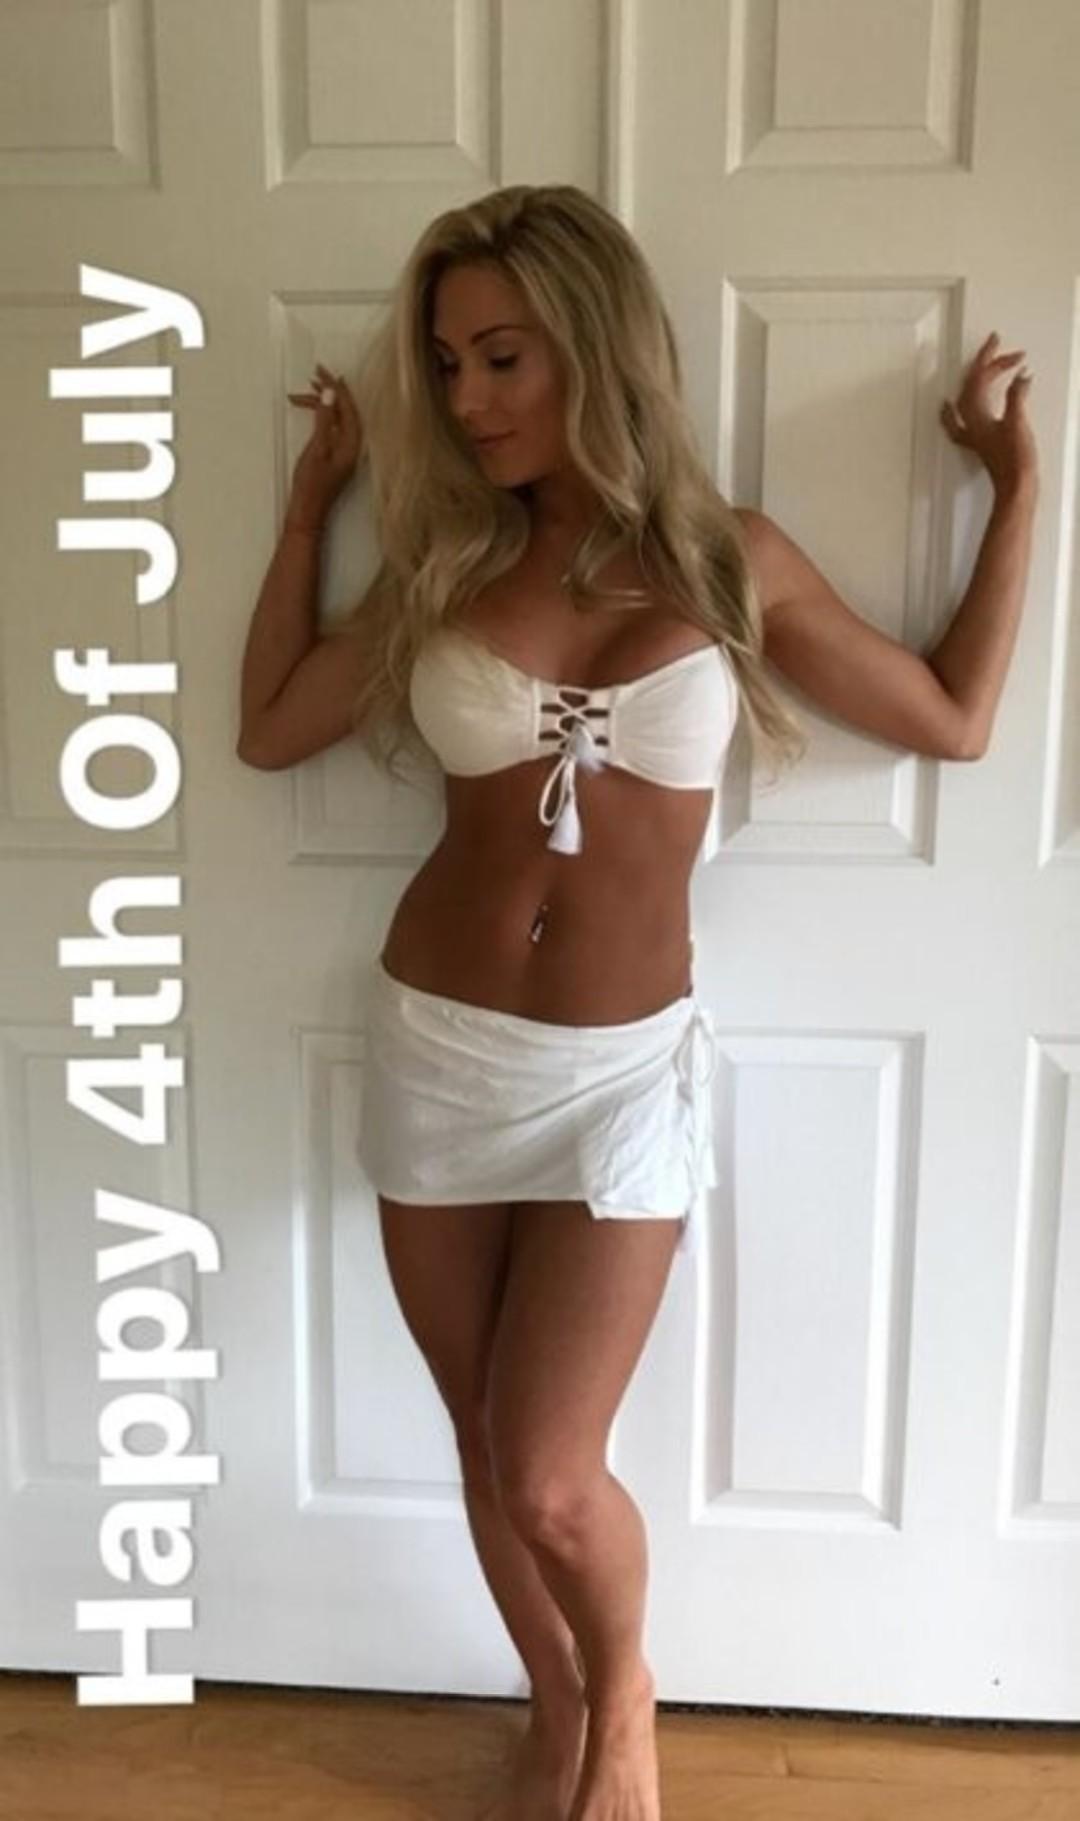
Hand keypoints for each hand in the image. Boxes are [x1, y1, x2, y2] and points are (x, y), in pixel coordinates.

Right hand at [285, 361, 364, 529]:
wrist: (307, 514)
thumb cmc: (311, 486)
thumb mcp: (316, 449)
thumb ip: (324, 420)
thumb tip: (330, 394)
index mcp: (353, 444)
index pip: (348, 406)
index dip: (335, 387)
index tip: (321, 371)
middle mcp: (353, 446)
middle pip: (344, 410)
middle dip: (328, 392)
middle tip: (311, 377)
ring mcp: (345, 452)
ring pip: (336, 419)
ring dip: (320, 405)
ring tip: (299, 395)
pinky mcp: (336, 457)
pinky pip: (332, 428)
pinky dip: (320, 418)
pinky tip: (309, 412)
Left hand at [940, 332, 1037, 500]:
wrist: (1015, 487)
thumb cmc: (1015, 461)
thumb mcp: (1018, 422)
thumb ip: (1017, 395)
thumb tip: (1020, 376)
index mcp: (976, 415)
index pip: (978, 378)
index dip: (989, 358)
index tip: (997, 341)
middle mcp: (970, 424)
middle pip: (972, 385)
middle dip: (987, 365)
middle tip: (1003, 350)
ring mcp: (973, 434)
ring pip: (967, 398)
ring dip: (977, 379)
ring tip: (987, 365)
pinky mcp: (981, 442)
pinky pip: (960, 420)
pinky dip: (955, 409)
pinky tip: (952, 407)